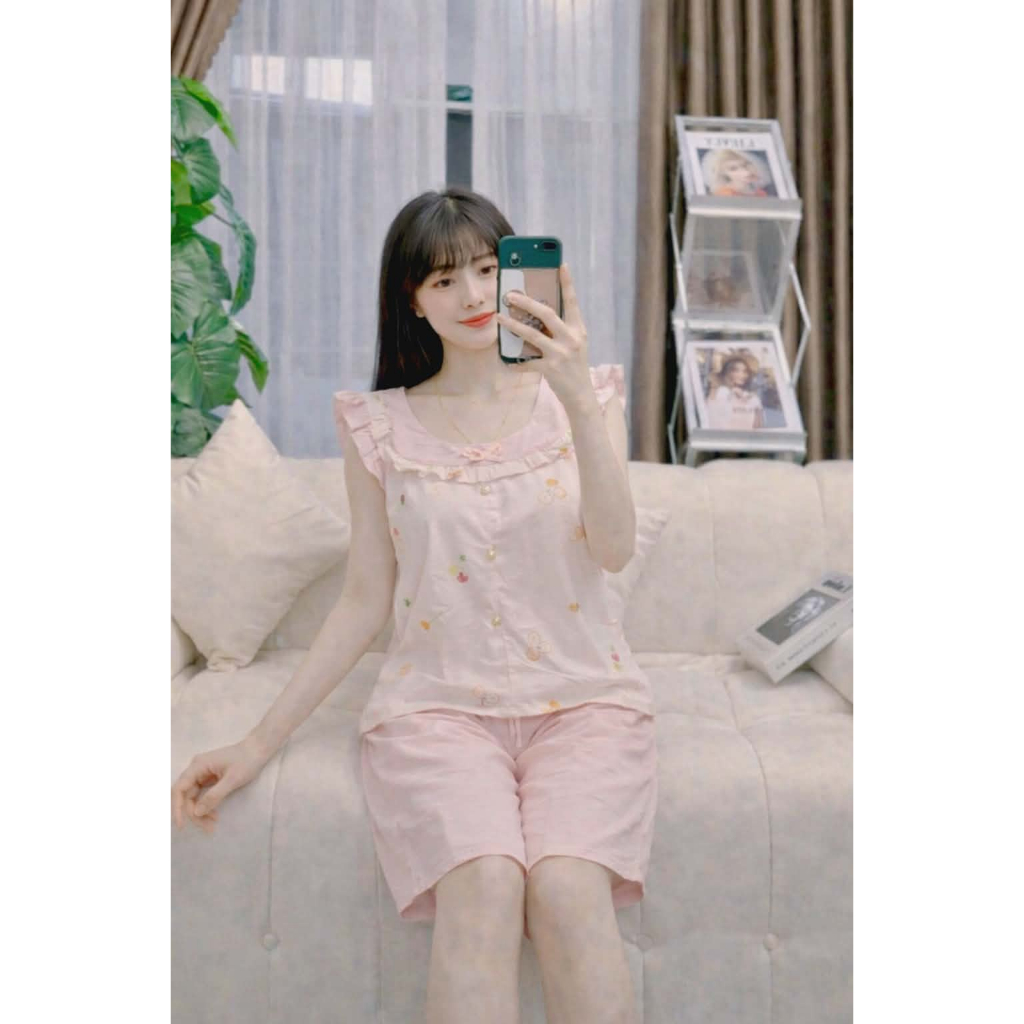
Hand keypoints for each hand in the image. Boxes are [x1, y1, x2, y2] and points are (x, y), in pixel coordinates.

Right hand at [171, 735, 270, 833]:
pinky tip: (214, 815)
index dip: (177, 808)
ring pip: (194, 798)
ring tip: (212, 825)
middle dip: (193, 813)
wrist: (258, 750)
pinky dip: (206, 806)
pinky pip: (202, 796)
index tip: (182, 825)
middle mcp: (196, 769)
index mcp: (198, 765)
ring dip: (200, 812)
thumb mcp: (232, 780)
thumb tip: (196, 812)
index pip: (179, 789)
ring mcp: (202, 774)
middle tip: (207, 828)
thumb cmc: (247, 761)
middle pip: (186, 796)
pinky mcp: (209, 778)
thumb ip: (214, 796)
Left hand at [496, 263, 591, 408]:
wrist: (581, 394)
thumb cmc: (573, 365)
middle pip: (546, 314)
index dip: (567, 283)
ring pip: (532, 334)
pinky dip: (515, 362)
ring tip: (499, 317)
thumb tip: (537, 311)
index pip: (572, 301)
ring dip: (513, 324)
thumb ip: (561, 328)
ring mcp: (561, 354)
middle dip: (526, 302)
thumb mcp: (574, 343)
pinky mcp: (551, 369)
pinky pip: (528, 363)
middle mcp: (571, 338)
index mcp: (578, 329)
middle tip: (509, 294)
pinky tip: (506, 361)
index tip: (562, 264)